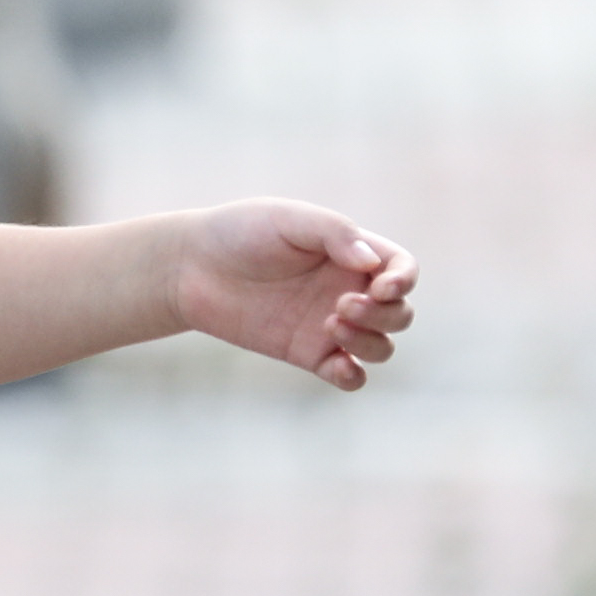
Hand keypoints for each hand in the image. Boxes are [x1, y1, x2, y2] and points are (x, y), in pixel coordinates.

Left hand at [170, 202, 416, 389]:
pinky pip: (348, 375)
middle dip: (384, 315)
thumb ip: (335, 234)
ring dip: (369, 342)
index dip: (404, 281)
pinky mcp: (307, 353)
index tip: (381, 288)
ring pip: (381, 347)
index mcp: (353, 253)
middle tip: (339, 305)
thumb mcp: (290, 219)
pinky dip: (353, 376)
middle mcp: (348, 289)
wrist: (191, 267)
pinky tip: (337, 366)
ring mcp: (330, 325)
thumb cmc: (241, 232)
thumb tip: (370, 263)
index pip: (402, 270)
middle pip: (400, 314)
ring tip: (328, 325)